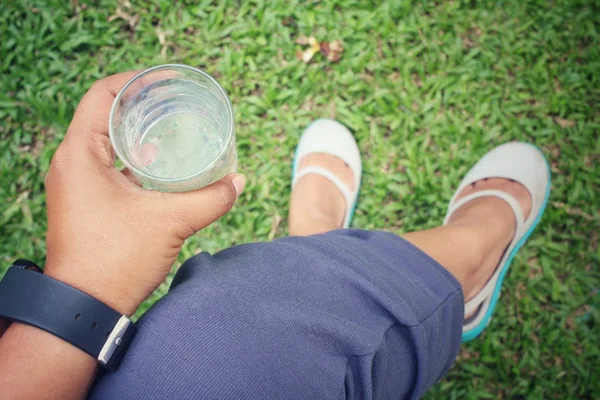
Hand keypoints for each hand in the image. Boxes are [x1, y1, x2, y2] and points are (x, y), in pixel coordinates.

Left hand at [44, 71, 244, 314]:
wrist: (83, 308)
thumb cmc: (116, 261)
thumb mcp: (171, 223)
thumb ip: (211, 198)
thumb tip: (238, 181)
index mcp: (79, 154)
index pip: (103, 94)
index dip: (139, 80)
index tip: (171, 80)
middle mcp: (71, 162)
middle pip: (106, 114)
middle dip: (144, 104)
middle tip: (179, 102)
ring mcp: (75, 183)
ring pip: (107, 141)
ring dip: (139, 132)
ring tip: (175, 129)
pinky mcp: (84, 201)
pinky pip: (109, 165)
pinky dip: (134, 158)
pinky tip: (162, 166)